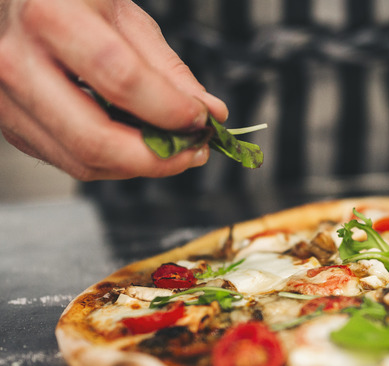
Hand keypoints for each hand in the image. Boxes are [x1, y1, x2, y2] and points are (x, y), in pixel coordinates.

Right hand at [0, 0, 227, 180]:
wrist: (17, 4)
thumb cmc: (65, 0)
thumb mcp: (122, 14)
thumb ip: (167, 66)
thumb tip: (209, 110)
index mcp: (51, 18)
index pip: (120, 80)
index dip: (169, 108)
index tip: (200, 118)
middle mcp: (18, 63)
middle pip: (95, 139)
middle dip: (157, 157)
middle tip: (193, 151)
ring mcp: (8, 101)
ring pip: (83, 162)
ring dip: (141, 167)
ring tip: (175, 151)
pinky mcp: (12, 126)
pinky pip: (70, 162)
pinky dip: (115, 164)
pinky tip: (138, 147)